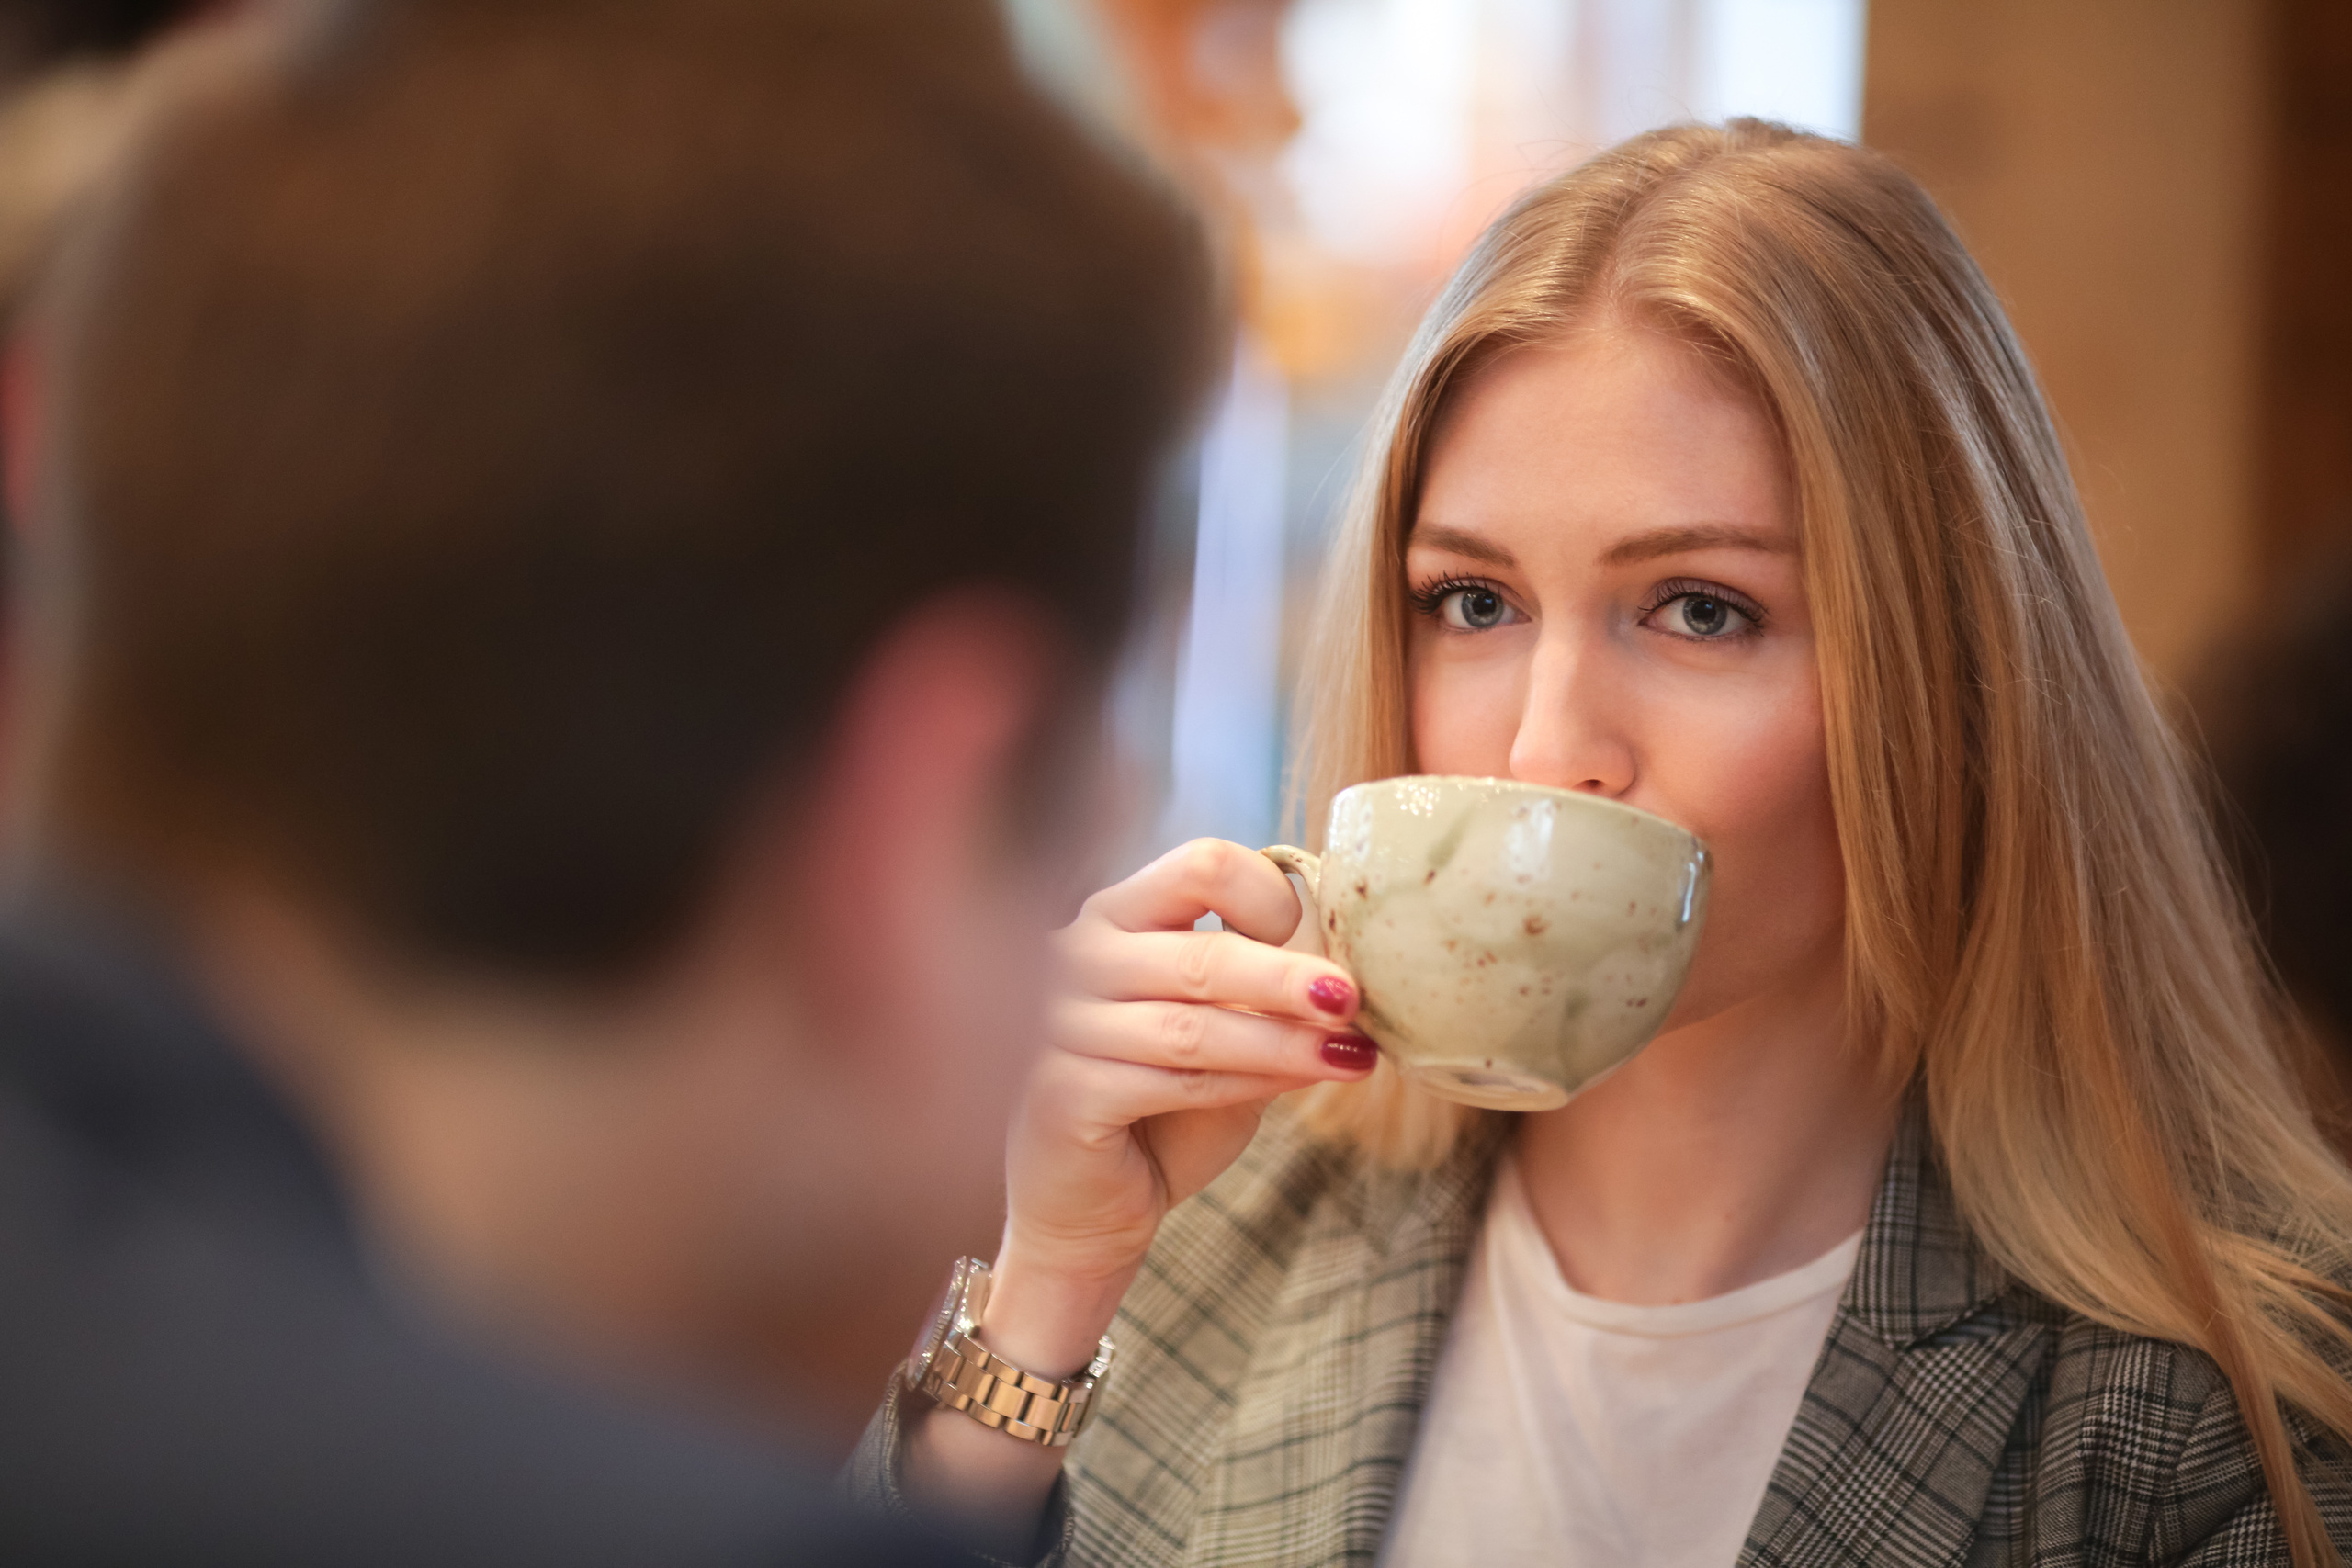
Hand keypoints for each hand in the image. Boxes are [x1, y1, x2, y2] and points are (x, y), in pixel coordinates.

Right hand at [903, 839, 1372, 1544]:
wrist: (1089, 1208)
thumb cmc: (1161, 1106)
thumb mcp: (1223, 1032)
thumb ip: (1262, 994)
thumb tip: (1353, 968)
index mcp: (1118, 914)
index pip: (1200, 866)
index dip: (1270, 898)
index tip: (1323, 944)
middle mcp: (1073, 954)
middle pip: (1199, 950)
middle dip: (1288, 978)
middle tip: (1354, 1000)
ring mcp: (1055, 1023)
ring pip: (1193, 1025)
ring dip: (1282, 1043)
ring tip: (1352, 1059)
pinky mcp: (1057, 1092)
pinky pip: (1171, 1080)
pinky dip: (1244, 1083)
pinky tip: (1295, 1087)